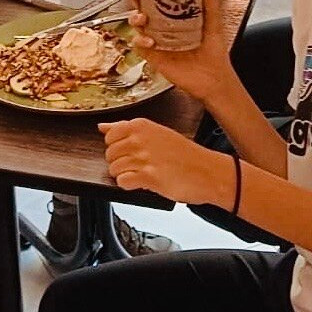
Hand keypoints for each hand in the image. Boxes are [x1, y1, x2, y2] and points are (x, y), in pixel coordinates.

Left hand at [98, 117, 224, 204]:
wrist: (208, 172)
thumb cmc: (185, 154)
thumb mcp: (156, 133)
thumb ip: (126, 129)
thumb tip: (103, 126)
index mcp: (141, 125)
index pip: (110, 135)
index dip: (117, 147)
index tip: (129, 151)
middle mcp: (140, 139)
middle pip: (109, 153)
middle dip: (120, 162)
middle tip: (138, 165)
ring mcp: (143, 158)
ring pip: (114, 169)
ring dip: (125, 175)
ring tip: (142, 174)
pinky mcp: (148, 177)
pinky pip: (122, 182)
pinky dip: (129, 185)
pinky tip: (142, 183)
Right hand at [127, 0, 233, 106]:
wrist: (213, 80)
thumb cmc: (214, 55)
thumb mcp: (213, 27)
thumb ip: (210, 7)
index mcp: (176, 20)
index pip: (159, 2)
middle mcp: (163, 30)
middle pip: (143, 10)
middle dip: (136, 0)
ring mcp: (157, 43)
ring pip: (137, 27)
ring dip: (135, 19)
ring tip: (142, 18)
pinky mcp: (154, 57)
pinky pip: (139, 47)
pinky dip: (140, 41)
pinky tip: (149, 40)